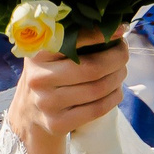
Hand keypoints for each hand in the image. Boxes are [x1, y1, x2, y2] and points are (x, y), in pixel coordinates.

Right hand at [4, 29, 128, 153]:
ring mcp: (47, 103)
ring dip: (118, 78)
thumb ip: (73, 38)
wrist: (29, 111)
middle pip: (93, 68)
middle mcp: (38, 78)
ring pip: (98, 89)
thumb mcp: (50, 51)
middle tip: (123, 54)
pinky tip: (116, 90)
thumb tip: (116, 29)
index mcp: (37, 53)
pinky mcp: (57, 123)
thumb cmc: (49, 72)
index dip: (101, 34)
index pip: (74, 40)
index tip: (121, 30)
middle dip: (117, 59)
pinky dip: (114, 98)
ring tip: (121, 71)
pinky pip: (97, 109)